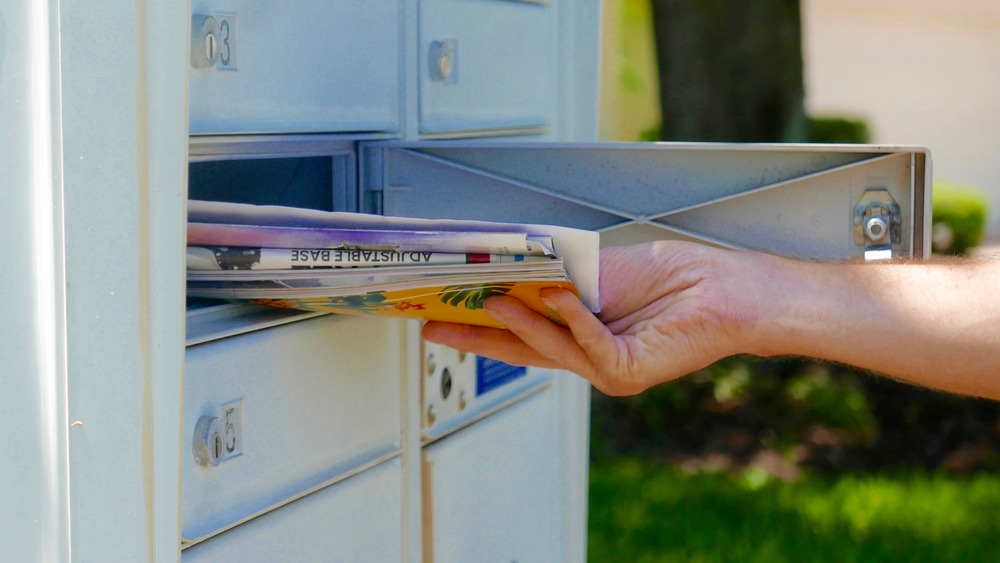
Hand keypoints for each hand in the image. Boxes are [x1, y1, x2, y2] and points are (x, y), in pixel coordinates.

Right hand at [422, 241, 769, 394]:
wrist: (724, 289)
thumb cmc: (670, 276)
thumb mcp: (597, 271)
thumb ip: (554, 278)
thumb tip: (506, 269)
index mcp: (577, 332)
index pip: (517, 332)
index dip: (477, 326)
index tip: (440, 314)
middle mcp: (588, 356)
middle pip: (520, 348)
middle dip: (475, 337)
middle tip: (433, 325)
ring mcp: (606, 368)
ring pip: (551, 348)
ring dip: (519, 322)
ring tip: (489, 299)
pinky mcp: (628, 371)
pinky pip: (591, 345)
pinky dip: (573, 318)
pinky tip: (559, 297)